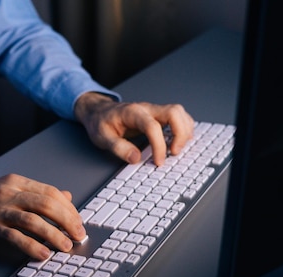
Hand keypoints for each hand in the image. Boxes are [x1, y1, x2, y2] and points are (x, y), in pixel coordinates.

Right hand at [0, 175, 86, 259]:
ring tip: (65, 247)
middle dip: (67, 221)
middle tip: (78, 235)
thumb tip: (66, 196)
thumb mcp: (7, 188)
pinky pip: (14, 237)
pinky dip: (32, 247)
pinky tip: (43, 255)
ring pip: (34, 220)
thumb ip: (35, 193)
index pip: (50, 193)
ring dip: (54, 235)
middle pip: (47, 204)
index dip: (69, 208)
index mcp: (15, 182)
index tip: (78, 221)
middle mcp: (8, 193)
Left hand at [74, 92, 194, 165]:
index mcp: (132, 113)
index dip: (159, 146)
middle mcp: (146, 109)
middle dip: (180, 134)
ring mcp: (154, 111)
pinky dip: (183, 129)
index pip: (152, 126)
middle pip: (174, 112)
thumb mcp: (102, 137)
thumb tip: (136, 158)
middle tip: (175, 152)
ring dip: (184, 131)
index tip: (159, 161)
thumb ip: (118, 148)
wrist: (98, 111)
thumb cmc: (100, 123)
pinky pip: (178, 117)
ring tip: (177, 149)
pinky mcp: (158, 116)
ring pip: (179, 113)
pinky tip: (179, 142)